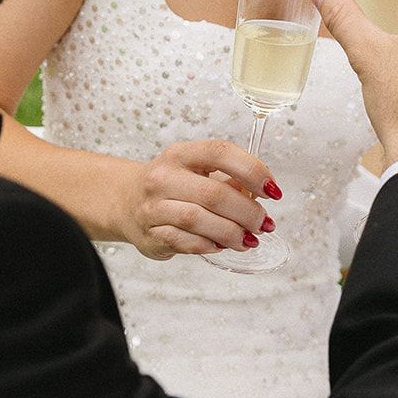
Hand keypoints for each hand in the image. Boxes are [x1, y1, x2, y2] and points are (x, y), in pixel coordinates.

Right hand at [120, 139, 279, 259]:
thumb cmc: (170, 184)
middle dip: (247, 212)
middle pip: (213, 193)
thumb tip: (261, 193)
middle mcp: (163, 177)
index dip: (251, 169)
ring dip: (231, 233)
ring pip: (198, 220)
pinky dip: (210, 245)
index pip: (219, 152)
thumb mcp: (195, 169)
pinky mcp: (151, 234)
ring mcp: (154, 207)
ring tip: (249, 239)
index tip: (272, 189)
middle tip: (264, 223)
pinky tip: (223, 246)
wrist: (125, 201)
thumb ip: (228, 178)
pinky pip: (186, 243)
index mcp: (180, 154)